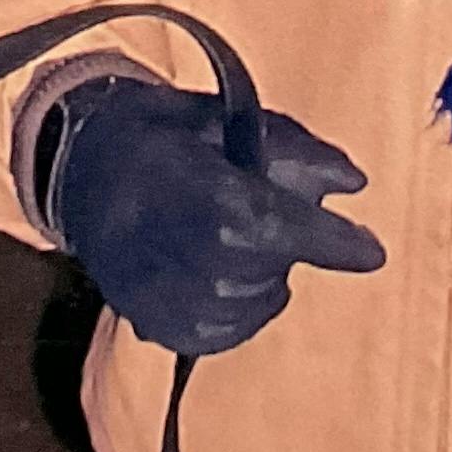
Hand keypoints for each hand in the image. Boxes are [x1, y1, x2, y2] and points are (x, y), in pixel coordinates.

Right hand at [40, 75, 384, 354]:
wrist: (78, 171)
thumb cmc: (159, 137)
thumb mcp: (222, 118)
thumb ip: (293, 149)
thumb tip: (355, 183)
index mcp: (197, 193)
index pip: (277, 226)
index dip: (330, 242)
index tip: (373, 252)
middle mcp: (180, 254)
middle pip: (268, 270)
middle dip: (288, 246)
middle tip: (274, 216)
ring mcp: (162, 297)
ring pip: (250, 306)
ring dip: (265, 278)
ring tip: (241, 241)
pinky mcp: (154, 326)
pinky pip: (221, 334)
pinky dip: (239, 309)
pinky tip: (228, 276)